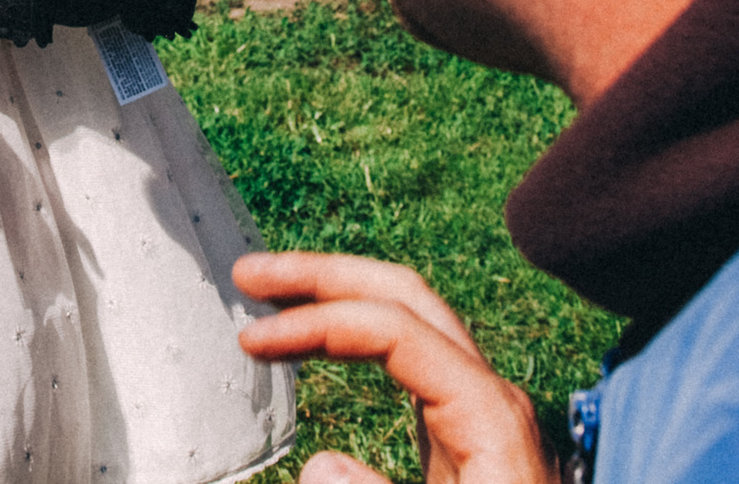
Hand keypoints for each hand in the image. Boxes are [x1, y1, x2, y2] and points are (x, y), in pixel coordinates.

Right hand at [235, 252, 554, 483]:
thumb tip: (318, 466)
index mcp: (488, 416)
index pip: (395, 329)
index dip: (319, 324)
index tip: (251, 339)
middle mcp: (486, 395)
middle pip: (405, 296)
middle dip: (326, 276)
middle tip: (249, 274)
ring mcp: (477, 410)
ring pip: (409, 317)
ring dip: (340, 294)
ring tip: (272, 292)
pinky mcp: (464, 433)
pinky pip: (409, 357)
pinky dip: (357, 335)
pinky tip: (320, 342)